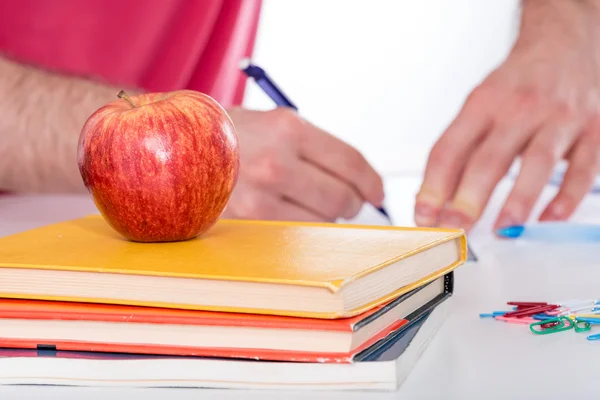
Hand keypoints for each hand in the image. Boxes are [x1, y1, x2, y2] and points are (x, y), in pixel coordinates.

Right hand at [222, 107, 383, 221]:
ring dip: (322, 219)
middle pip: (341, 197)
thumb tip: (354, 181)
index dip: (371, 181)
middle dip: (351, 203)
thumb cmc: (226, 136)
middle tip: (345, 203)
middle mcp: (276, 161)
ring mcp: (260, 195)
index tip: (377, 193)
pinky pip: (292, 237)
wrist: (170, 147)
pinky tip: (289, 219)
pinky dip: (298, 233)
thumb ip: (311, 148)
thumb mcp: (269, 123)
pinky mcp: (245, 223)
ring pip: (320, 222)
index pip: (350, 161)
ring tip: (305, 206)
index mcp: (287, 128)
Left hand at [415, 0, 599, 231]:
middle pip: (489, 158)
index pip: (449, 149)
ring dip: (518, 200)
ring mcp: (558, 118)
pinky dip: (566, 197)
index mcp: (482, 104)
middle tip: (455, 228)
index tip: (424, 216)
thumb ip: (458, 151)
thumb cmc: (515, 84)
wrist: (562, 45)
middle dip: (468, 198)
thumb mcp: (478, 106)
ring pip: (537, 162)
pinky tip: (550, 218)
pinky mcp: (592, 130)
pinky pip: (582, 168)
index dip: (433, 187)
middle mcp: (519, 108)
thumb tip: (432, 200)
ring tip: (502, 229)